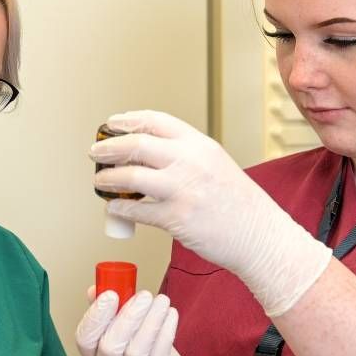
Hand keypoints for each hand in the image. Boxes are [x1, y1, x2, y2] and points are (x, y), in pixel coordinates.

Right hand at [75, 290, 199, 355]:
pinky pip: (160, 354)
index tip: (110, 294)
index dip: (95, 316)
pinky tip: (171, 314)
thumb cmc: (140, 354)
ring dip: (151, 320)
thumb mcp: (119, 334)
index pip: (84, 339)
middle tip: (144, 295)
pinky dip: (166, 330)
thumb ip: (107, 312)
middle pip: (110, 347)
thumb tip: (97, 288)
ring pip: (137, 350)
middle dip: (128, 317)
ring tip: (161, 300)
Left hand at [90, 111, 330, 314]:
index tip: (112, 124)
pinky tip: (115, 207)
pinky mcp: (177, 218)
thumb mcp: (216, 166)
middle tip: (96, 152)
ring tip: (100, 181)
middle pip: (137, 144)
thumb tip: (147, 157)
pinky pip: (137, 209)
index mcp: (201, 145)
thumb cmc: (240, 205)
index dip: (128, 120)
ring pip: (131, 176)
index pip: (156, 121)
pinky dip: (120, 208)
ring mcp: (183, 189)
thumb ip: (186, 157)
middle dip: (109, 147)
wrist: (259, 235)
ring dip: (108, 178)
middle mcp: (191, 162)